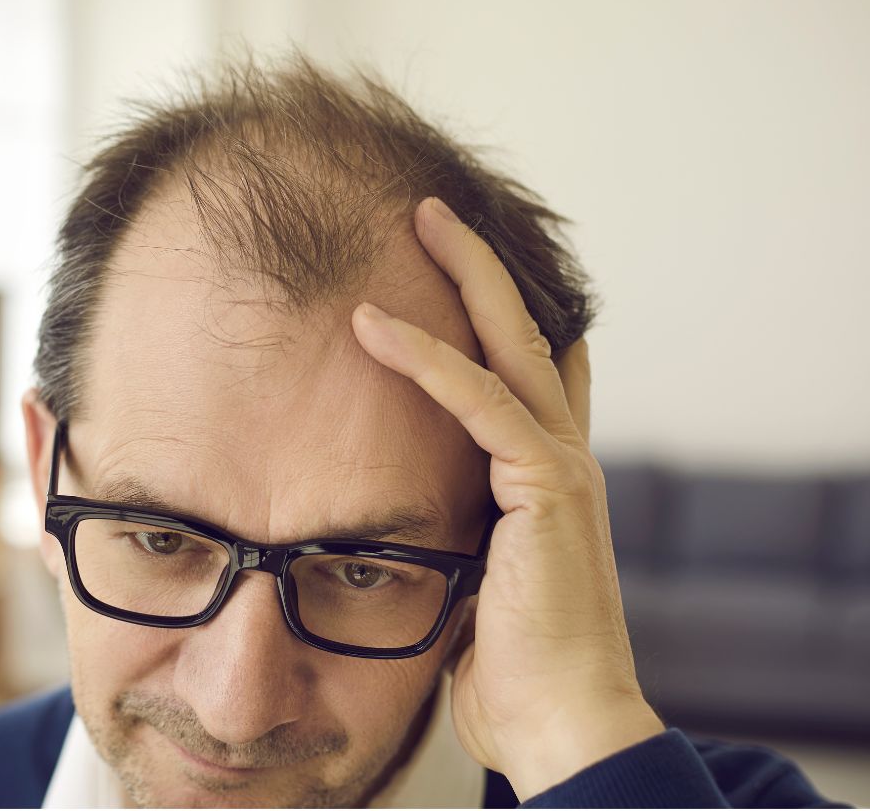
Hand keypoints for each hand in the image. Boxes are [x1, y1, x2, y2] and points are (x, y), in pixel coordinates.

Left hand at [350, 197, 661, 800]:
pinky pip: (479, 401)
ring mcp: (562, 467)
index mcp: (548, 478)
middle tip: (434, 214)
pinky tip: (375, 324)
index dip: (501, 317)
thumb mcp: (471, 578)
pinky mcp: (545, 486)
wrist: (557, 723)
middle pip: (527, 335)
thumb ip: (451, 531)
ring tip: (419, 221)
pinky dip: (424, 359)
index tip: (457, 274)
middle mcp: (564, 458)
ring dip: (463, 277)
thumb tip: (397, 523)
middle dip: (481, 269)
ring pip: (511, 345)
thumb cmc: (510, 665)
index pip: (532, 375)